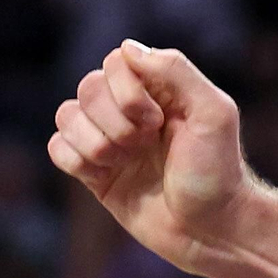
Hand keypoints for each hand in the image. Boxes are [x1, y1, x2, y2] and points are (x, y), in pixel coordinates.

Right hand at [48, 42, 250, 270]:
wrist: (210, 229)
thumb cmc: (218, 171)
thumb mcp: (213, 113)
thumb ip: (176, 71)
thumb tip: (127, 48)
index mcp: (163, 90)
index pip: (117, 62)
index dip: (127, 90)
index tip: (156, 119)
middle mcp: (134, 111)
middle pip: (88, 87)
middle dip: (114, 120)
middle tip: (145, 144)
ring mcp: (112, 140)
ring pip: (67, 115)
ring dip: (95, 143)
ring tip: (126, 162)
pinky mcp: (95, 172)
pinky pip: (58, 148)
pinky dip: (76, 160)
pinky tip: (105, 176)